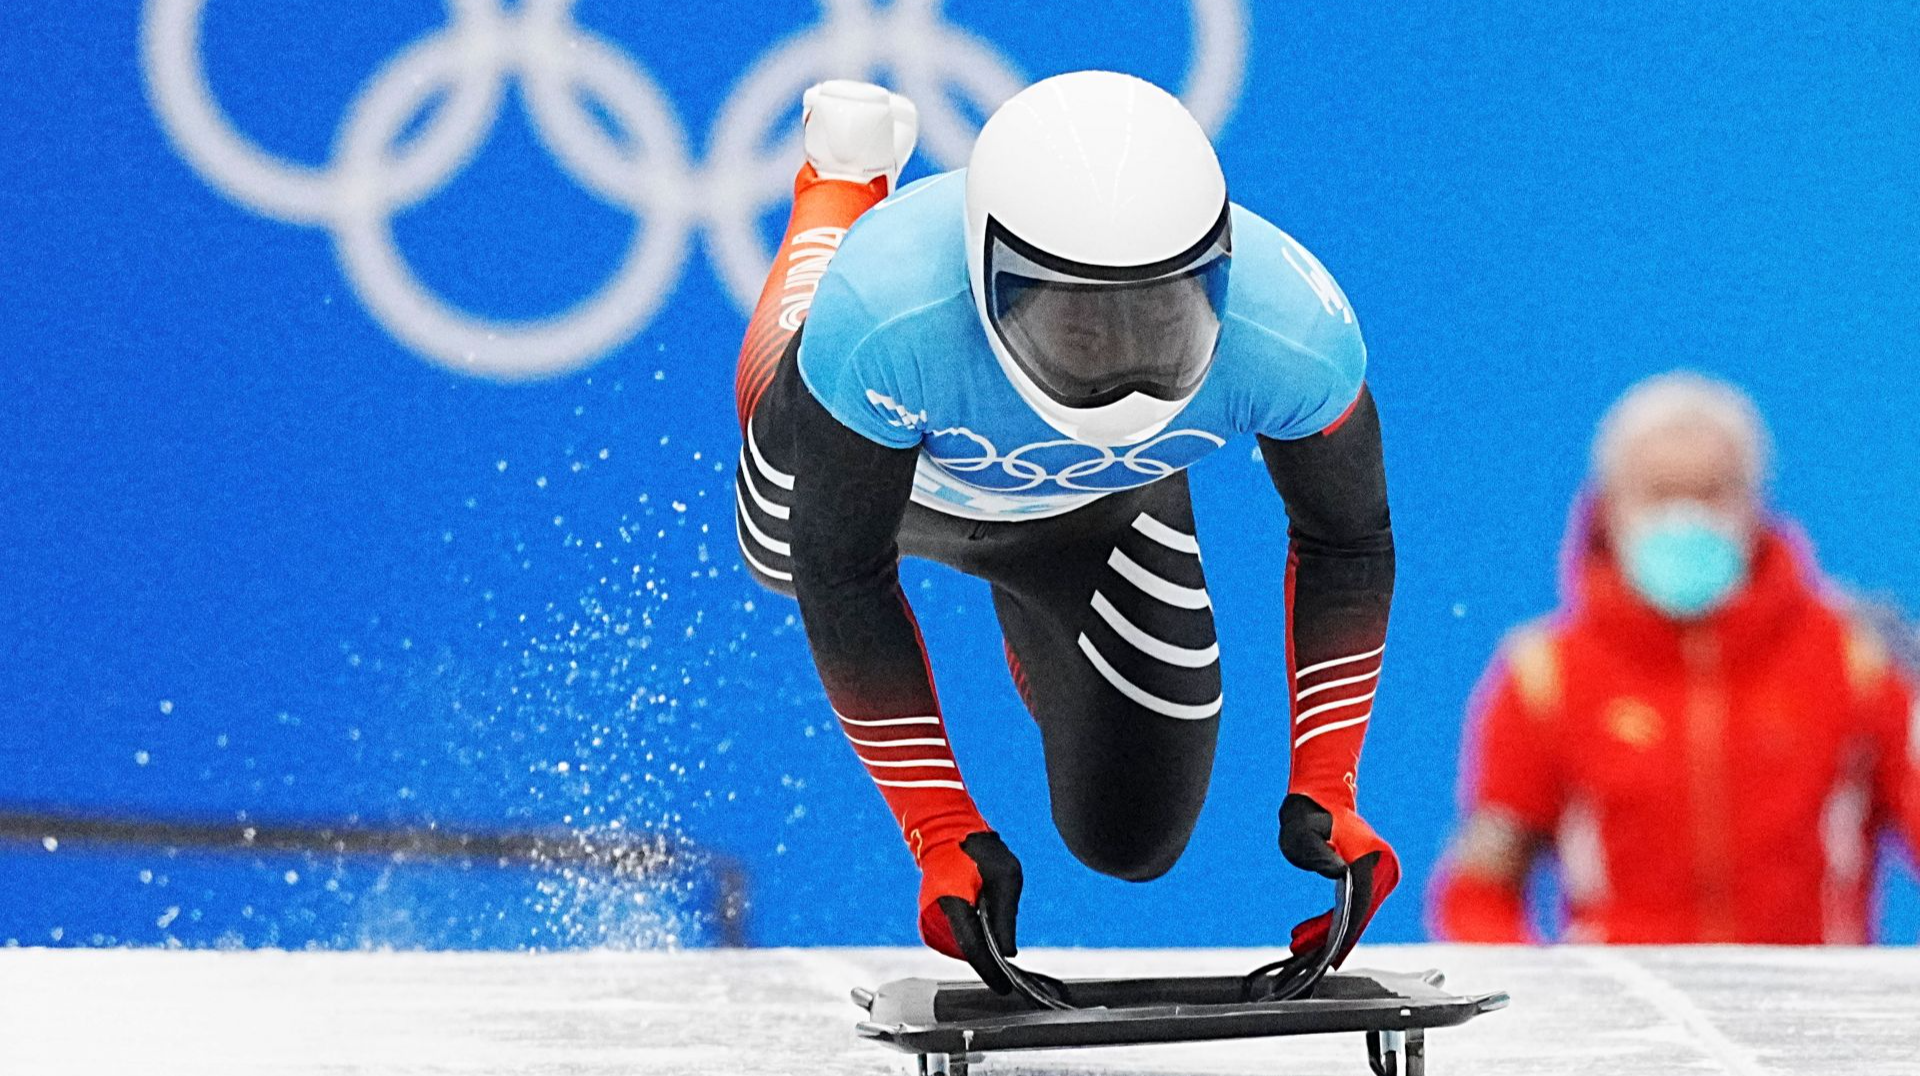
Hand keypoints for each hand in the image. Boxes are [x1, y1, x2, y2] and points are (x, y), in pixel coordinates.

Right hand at [917, 830, 1022, 992]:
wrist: (949, 830)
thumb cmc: (980, 849)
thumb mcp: (1007, 877)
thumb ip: (1007, 916)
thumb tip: (1009, 953)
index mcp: (955, 902)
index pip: (972, 947)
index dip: (989, 971)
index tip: (1004, 988)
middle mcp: (938, 913)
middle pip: (966, 949)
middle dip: (988, 959)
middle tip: (1009, 967)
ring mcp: (932, 913)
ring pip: (960, 944)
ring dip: (980, 946)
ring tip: (998, 938)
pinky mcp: (934, 912)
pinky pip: (956, 934)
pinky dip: (972, 936)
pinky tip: (985, 927)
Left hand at [1278, 793, 1399, 964]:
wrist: (1320, 796)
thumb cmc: (1307, 816)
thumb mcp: (1301, 834)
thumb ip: (1318, 853)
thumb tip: (1340, 875)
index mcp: (1371, 856)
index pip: (1360, 904)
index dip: (1342, 934)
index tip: (1325, 954)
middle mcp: (1384, 866)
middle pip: (1360, 913)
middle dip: (1333, 939)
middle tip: (1304, 957)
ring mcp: (1383, 871)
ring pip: (1359, 913)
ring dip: (1332, 933)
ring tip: (1301, 947)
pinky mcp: (1375, 876)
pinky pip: (1356, 904)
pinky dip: (1336, 920)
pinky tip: (1312, 933)